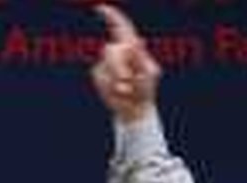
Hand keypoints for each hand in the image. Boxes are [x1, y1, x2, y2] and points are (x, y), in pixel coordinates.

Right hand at [90, 4, 160, 122]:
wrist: (135, 108)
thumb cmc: (145, 90)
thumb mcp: (148, 72)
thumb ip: (141, 56)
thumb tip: (138, 40)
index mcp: (133, 48)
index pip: (122, 27)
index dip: (112, 16)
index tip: (100, 8)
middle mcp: (118, 52)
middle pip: (111, 51)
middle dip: (118, 66)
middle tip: (126, 80)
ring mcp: (106, 62)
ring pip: (105, 65)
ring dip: (116, 79)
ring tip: (126, 89)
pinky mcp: (98, 73)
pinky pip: (99, 76)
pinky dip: (108, 86)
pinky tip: (117, 91)